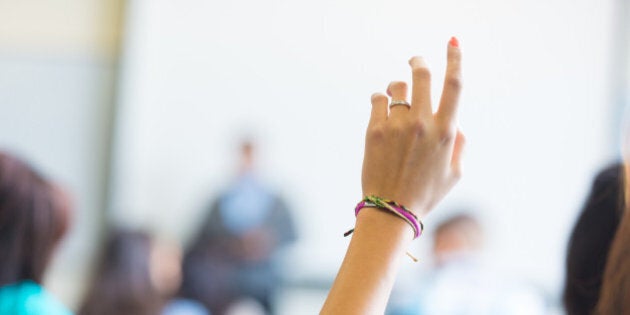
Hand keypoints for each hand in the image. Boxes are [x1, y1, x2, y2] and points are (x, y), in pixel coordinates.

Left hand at [361, 38, 463, 216]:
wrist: (391, 210)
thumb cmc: (425, 193)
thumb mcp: (454, 172)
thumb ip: (459, 142)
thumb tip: (455, 121)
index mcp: (446, 131)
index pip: (455, 84)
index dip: (455, 59)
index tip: (453, 43)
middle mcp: (422, 124)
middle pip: (422, 75)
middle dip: (419, 62)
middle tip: (415, 61)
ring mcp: (397, 126)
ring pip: (397, 87)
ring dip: (398, 87)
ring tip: (396, 98)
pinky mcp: (375, 130)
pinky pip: (377, 99)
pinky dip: (379, 99)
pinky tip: (381, 108)